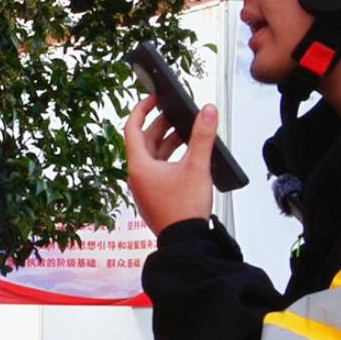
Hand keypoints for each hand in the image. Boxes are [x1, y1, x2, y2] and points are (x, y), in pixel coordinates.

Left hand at [124, 95, 216, 234]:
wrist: (185, 242)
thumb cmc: (184, 208)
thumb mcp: (197, 166)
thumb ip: (203, 136)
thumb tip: (208, 110)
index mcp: (139, 166)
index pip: (132, 128)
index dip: (142, 109)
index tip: (154, 98)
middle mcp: (138, 176)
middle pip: (145, 141)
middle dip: (162, 125)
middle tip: (178, 113)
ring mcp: (145, 187)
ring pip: (154, 156)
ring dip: (169, 142)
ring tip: (189, 133)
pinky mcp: (155, 196)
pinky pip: (160, 170)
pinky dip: (172, 158)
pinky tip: (189, 157)